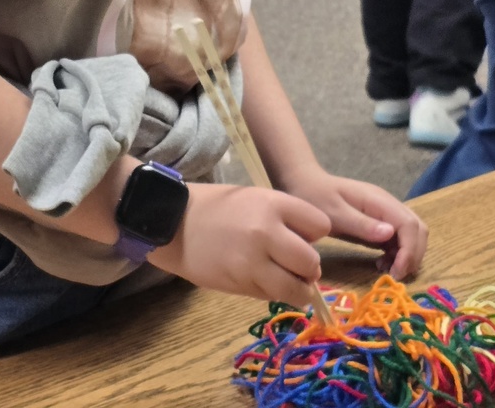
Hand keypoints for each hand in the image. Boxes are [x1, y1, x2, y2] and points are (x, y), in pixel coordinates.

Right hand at [150, 183, 330, 306]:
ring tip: (284, 281)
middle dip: (308, 268)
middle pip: (313, 262)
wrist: (174, 222)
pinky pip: (272, 297)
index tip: (300, 237)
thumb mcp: (254, 198)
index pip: (320, 226)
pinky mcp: (241, 283)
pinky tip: (260, 281)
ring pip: (297, 289)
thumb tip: (308, 248)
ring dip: (297, 290)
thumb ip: (283, 219)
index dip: (313, 234)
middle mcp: (267, 231)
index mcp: (272, 203)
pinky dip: (273, 294)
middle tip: (294, 266)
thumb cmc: (216, 207)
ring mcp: (254, 261)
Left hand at [280, 167, 427, 279]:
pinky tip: (381, 264)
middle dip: (413, 254)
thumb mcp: (334, 213)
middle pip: (417, 229)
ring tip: (386, 271)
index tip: (397, 271)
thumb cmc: (315, 197)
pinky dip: (397, 254)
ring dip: (406, 255)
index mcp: (378, 200)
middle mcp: (387, 205)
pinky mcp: (378, 223)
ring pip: (411, 235)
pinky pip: (398, 239)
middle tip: (395, 275)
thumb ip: (361, 224)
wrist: (303, 183)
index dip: (410, 250)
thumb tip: (390, 234)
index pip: (410, 225)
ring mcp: (384, 213)